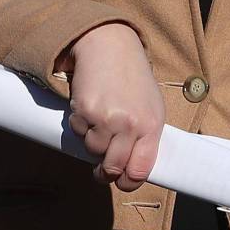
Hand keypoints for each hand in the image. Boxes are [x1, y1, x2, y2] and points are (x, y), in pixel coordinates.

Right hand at [62, 23, 164, 192]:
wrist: (110, 47)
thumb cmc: (132, 79)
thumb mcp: (150, 106)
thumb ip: (145, 137)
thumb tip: (133, 169)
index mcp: (151, 125)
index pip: (140, 169)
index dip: (128, 182)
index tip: (121, 182)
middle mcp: (130, 124)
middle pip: (112, 168)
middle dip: (104, 174)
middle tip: (101, 172)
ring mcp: (106, 118)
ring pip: (92, 151)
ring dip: (92, 142)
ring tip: (100, 120)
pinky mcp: (84, 111)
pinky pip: (78, 133)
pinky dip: (81, 126)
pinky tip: (90, 107)